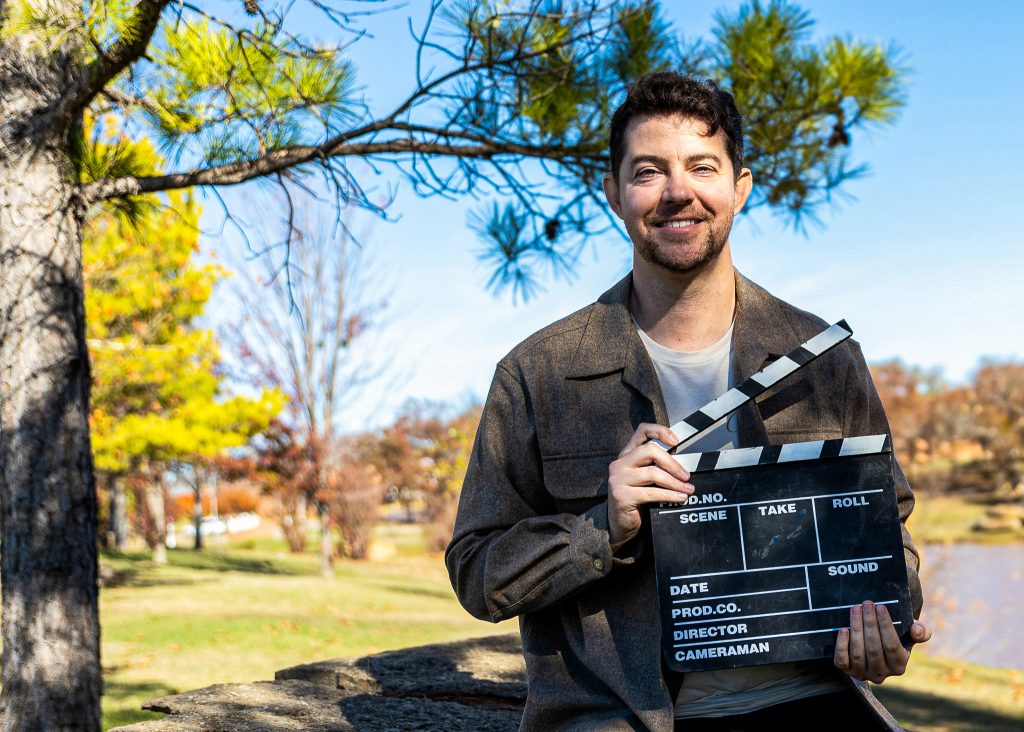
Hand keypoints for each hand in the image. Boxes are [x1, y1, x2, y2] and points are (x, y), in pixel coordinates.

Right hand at [607, 423, 692, 551]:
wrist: (620, 524)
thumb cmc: (637, 500)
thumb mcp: (646, 480)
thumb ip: (657, 467)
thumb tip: (685, 465)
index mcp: (627, 455)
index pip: (642, 431)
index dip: (660, 431)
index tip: (676, 442)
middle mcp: (620, 463)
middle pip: (649, 450)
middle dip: (672, 463)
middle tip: (686, 475)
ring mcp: (618, 479)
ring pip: (652, 473)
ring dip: (674, 482)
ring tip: (687, 489)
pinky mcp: (620, 495)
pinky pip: (650, 492)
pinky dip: (669, 495)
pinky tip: (680, 498)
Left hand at [834, 600, 931, 683]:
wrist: (872, 650)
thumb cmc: (893, 639)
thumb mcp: (908, 636)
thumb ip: (921, 632)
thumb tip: (916, 629)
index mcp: (899, 666)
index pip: (892, 646)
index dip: (886, 626)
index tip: (880, 607)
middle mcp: (881, 674)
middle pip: (873, 648)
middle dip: (869, 623)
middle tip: (866, 604)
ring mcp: (863, 674)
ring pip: (858, 653)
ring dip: (856, 629)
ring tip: (855, 609)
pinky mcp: (847, 672)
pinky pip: (842, 661)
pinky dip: (842, 645)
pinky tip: (843, 630)